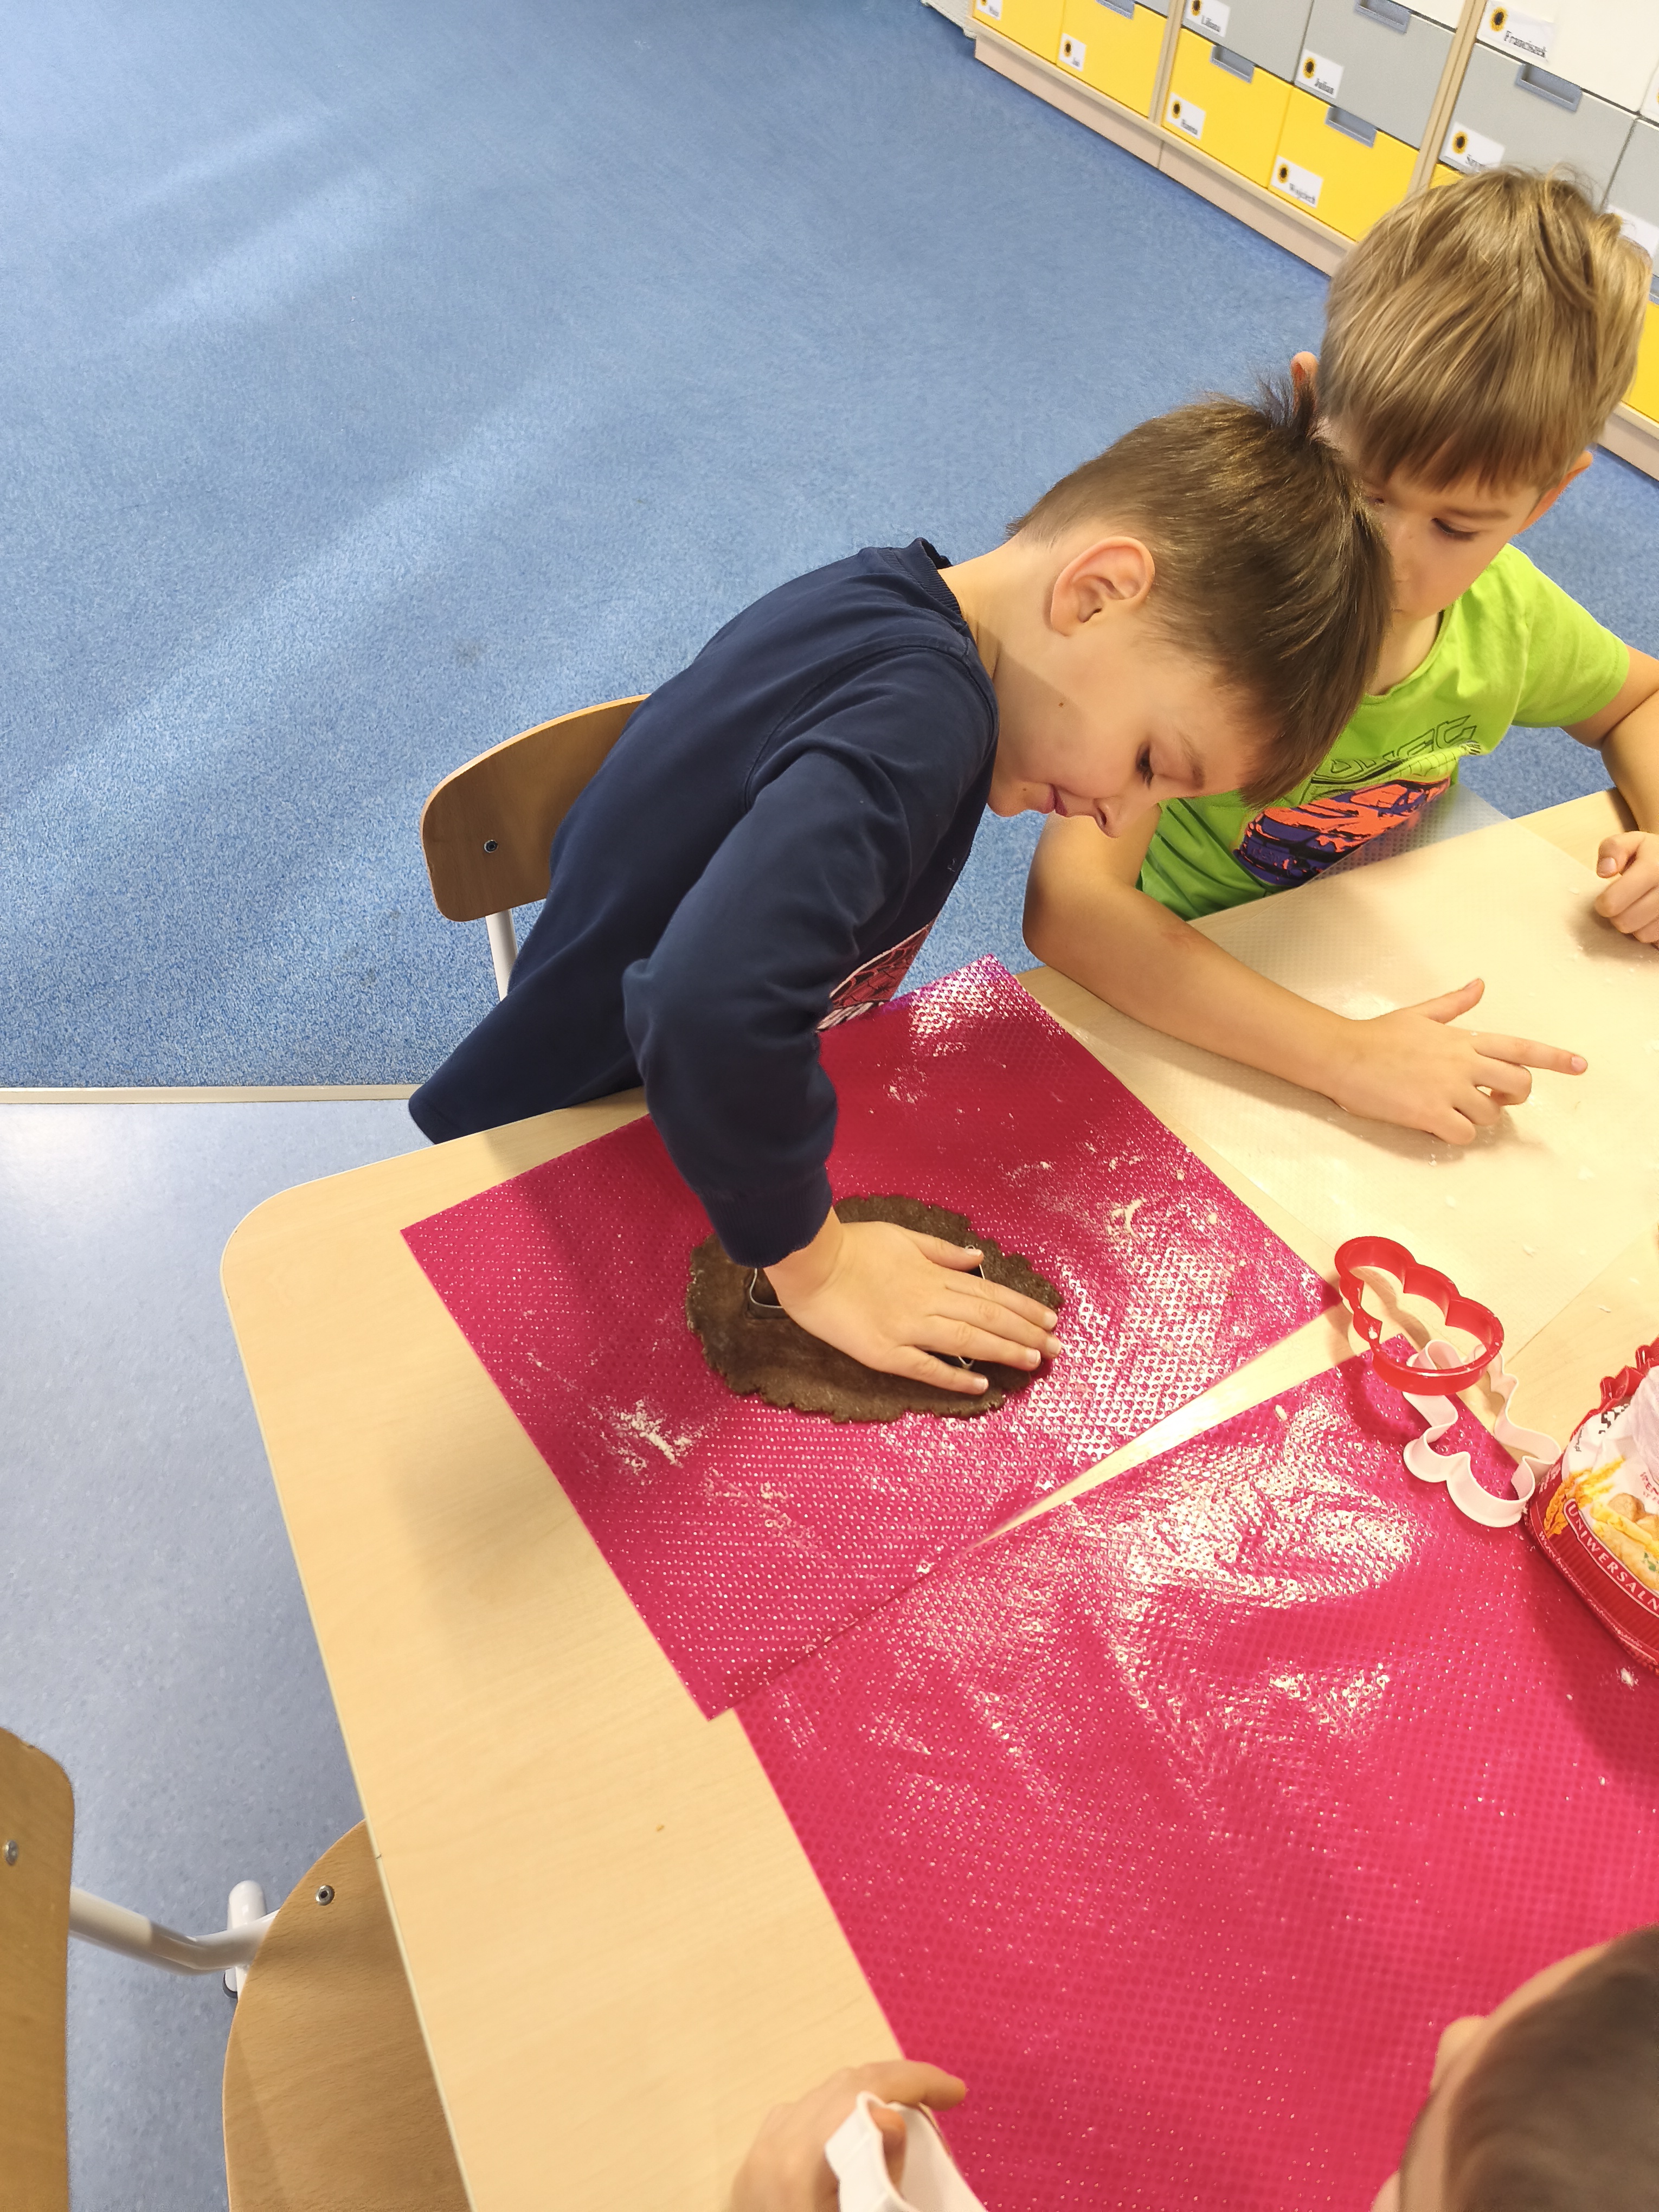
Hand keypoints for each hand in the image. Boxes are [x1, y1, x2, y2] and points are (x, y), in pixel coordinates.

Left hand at [730, 2061, 966, 2211]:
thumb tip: (886, 2117)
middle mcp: (773, 2147)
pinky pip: (801, 2117)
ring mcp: (759, 2154)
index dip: (916, 2082)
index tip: (955, 2094)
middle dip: (899, 2085)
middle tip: (942, 2106)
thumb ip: (879, 2177)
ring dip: (870, 2098)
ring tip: (911, 2120)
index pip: (863, 2093)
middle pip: (844, 2086)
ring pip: (822, 2097)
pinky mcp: (754, 2167)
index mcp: (798, 2166)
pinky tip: (862, 2136)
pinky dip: (838, 2115)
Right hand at [763, 1213, 1060, 1396]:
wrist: (809, 1262)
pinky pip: (926, 1366)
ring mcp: (907, 1328)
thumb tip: (977, 1259)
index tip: (1050, 1320)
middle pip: (987, 1317)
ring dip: (1004, 1351)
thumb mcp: (902, 1236)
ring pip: (966, 1339)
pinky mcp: (883, 1351)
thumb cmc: (851, 1246)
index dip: (1023, 1308)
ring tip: (1034, 1361)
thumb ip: (941, 1251)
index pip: (989, 1293)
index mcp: (932, 1275)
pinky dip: (955, 1374)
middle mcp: (927, 1301)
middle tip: (1057, 1348)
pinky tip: (980, 1384)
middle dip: (1026, 1333)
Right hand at [1324, 978, 1585, 1143]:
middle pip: (1518, 1084)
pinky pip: (1465, 1135)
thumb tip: (1479, 985)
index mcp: (1464, 1039)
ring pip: (1491, 1114)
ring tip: (1451, 1109)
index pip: (1521, 1047)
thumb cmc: (1378, 1035)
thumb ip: (1454, 1004)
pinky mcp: (1430, 1114)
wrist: (1343, 1055)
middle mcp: (1463, 1064)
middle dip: (1513, 1096)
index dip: (1555, 1058)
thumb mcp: (1420, 1014)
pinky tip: (1437, 1124)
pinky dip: (1457, 1135)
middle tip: (1493, 1098)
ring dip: (1478, 1117)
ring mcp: (1448, 1090)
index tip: (1580, 1066)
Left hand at [1595, 830, 1658, 944]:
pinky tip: (1650, 916)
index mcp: (1655, 867)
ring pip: (1642, 935)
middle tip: (1622, 904)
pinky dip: (1650, 931)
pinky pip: (1656, 940)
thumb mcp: (1632, 842)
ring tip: (1638, 908)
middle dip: (1617, 916)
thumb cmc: (1651, 854)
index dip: (1603, 904)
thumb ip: (1613, 849)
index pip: (1613, 902)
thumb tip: (1605, 871)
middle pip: (1625, 922)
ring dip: (1634, 926)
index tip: (1606, 898)